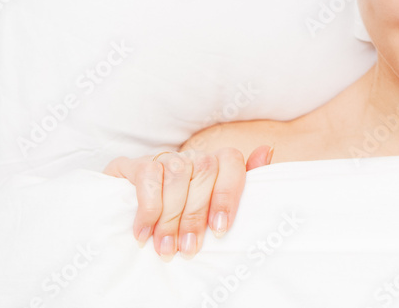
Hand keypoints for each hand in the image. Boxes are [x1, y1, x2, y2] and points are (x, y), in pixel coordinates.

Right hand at [103, 145, 272, 260]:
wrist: (131, 211)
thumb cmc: (184, 216)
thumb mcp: (214, 208)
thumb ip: (244, 181)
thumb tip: (266, 149)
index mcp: (216, 164)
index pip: (231, 161)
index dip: (227, 194)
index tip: (220, 230)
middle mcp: (192, 157)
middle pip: (204, 171)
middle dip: (196, 215)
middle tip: (189, 250)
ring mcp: (164, 158)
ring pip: (177, 173)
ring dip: (171, 217)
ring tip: (167, 248)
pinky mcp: (135, 164)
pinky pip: (148, 175)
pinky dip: (147, 208)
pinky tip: (144, 234)